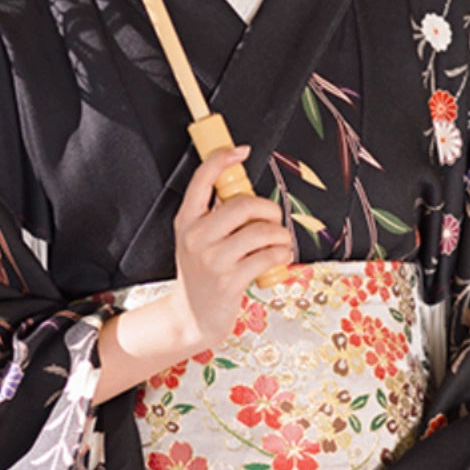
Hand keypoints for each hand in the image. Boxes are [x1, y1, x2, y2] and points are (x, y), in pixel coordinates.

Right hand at [170, 143, 293, 350]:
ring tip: (281, 242)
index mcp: (186, 221)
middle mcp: (196, 237)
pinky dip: (282, 254)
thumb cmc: (201, 274)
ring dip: (280, 234)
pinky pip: (268, 256)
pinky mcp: (230, 281)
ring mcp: (212, 260)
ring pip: (260, 231)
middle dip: (268, 209)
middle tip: (273, 219)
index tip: (242, 151)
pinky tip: (281, 257)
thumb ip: (214, 216)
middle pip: (242, 204)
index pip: (202, 179)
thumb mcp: (196, 241)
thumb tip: (246, 190)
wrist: (192, 317)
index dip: (223, 159)